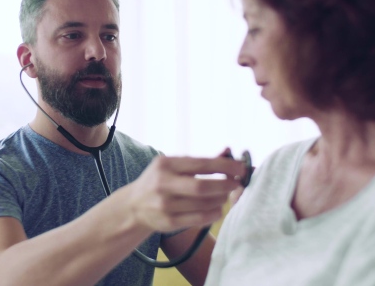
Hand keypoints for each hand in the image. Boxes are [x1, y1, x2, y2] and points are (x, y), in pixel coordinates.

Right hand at [126, 153, 244, 232]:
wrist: (134, 205)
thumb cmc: (160, 181)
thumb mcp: (173, 165)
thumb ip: (200, 161)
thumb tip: (229, 151)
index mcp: (165, 164)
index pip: (201, 164)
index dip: (224, 166)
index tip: (241, 168)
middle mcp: (163, 184)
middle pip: (202, 187)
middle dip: (224, 185)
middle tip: (237, 184)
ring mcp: (164, 205)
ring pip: (202, 205)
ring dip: (220, 200)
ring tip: (225, 196)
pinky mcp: (168, 222)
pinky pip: (199, 220)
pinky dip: (213, 214)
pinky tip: (218, 209)